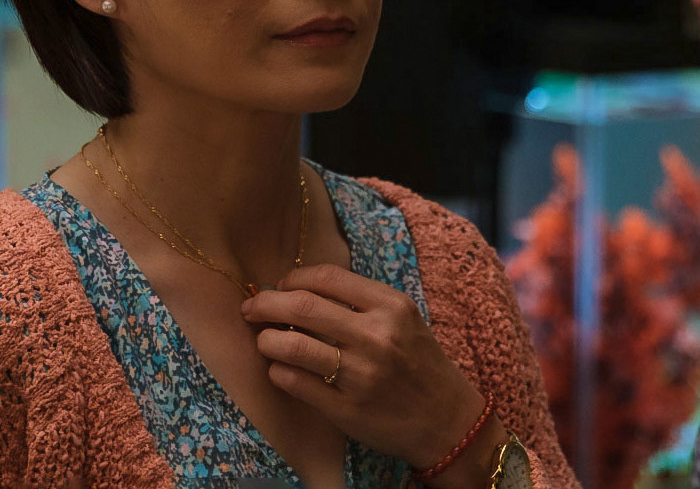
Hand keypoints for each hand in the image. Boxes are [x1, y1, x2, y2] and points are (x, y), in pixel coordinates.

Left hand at [240, 263, 490, 475]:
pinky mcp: (346, 409)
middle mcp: (376, 336)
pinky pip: (295, 383)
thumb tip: (302, 288)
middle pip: (302, 306)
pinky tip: (279, 369)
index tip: (281, 285)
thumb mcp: (404, 319)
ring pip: (292, 346)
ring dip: (267, 339)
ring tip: (264, 340)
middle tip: (251, 308)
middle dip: (266, 304)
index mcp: (391, 306)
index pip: (326, 277)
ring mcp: (360, 375)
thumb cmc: (420, 363)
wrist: (447, 421)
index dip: (293, 277)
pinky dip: (278, 372)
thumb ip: (362, 301)